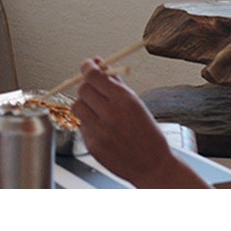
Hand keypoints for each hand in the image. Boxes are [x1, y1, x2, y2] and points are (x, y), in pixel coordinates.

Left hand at [71, 59, 205, 187]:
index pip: (94, 76)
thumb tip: (99, 65)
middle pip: (83, 89)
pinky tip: (102, 129)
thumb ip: (116, 84)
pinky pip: (81, 126)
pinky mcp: (92, 145)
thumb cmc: (147, 134)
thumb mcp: (137, 104)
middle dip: (87, 86)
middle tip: (94, 90)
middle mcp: (111, 115)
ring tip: (97, 110)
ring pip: (77, 106)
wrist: (153, 165)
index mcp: (125, 101)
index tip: (88, 65)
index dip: (87, 67)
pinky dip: (88, 123)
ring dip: (84, 104)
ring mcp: (100, 132)